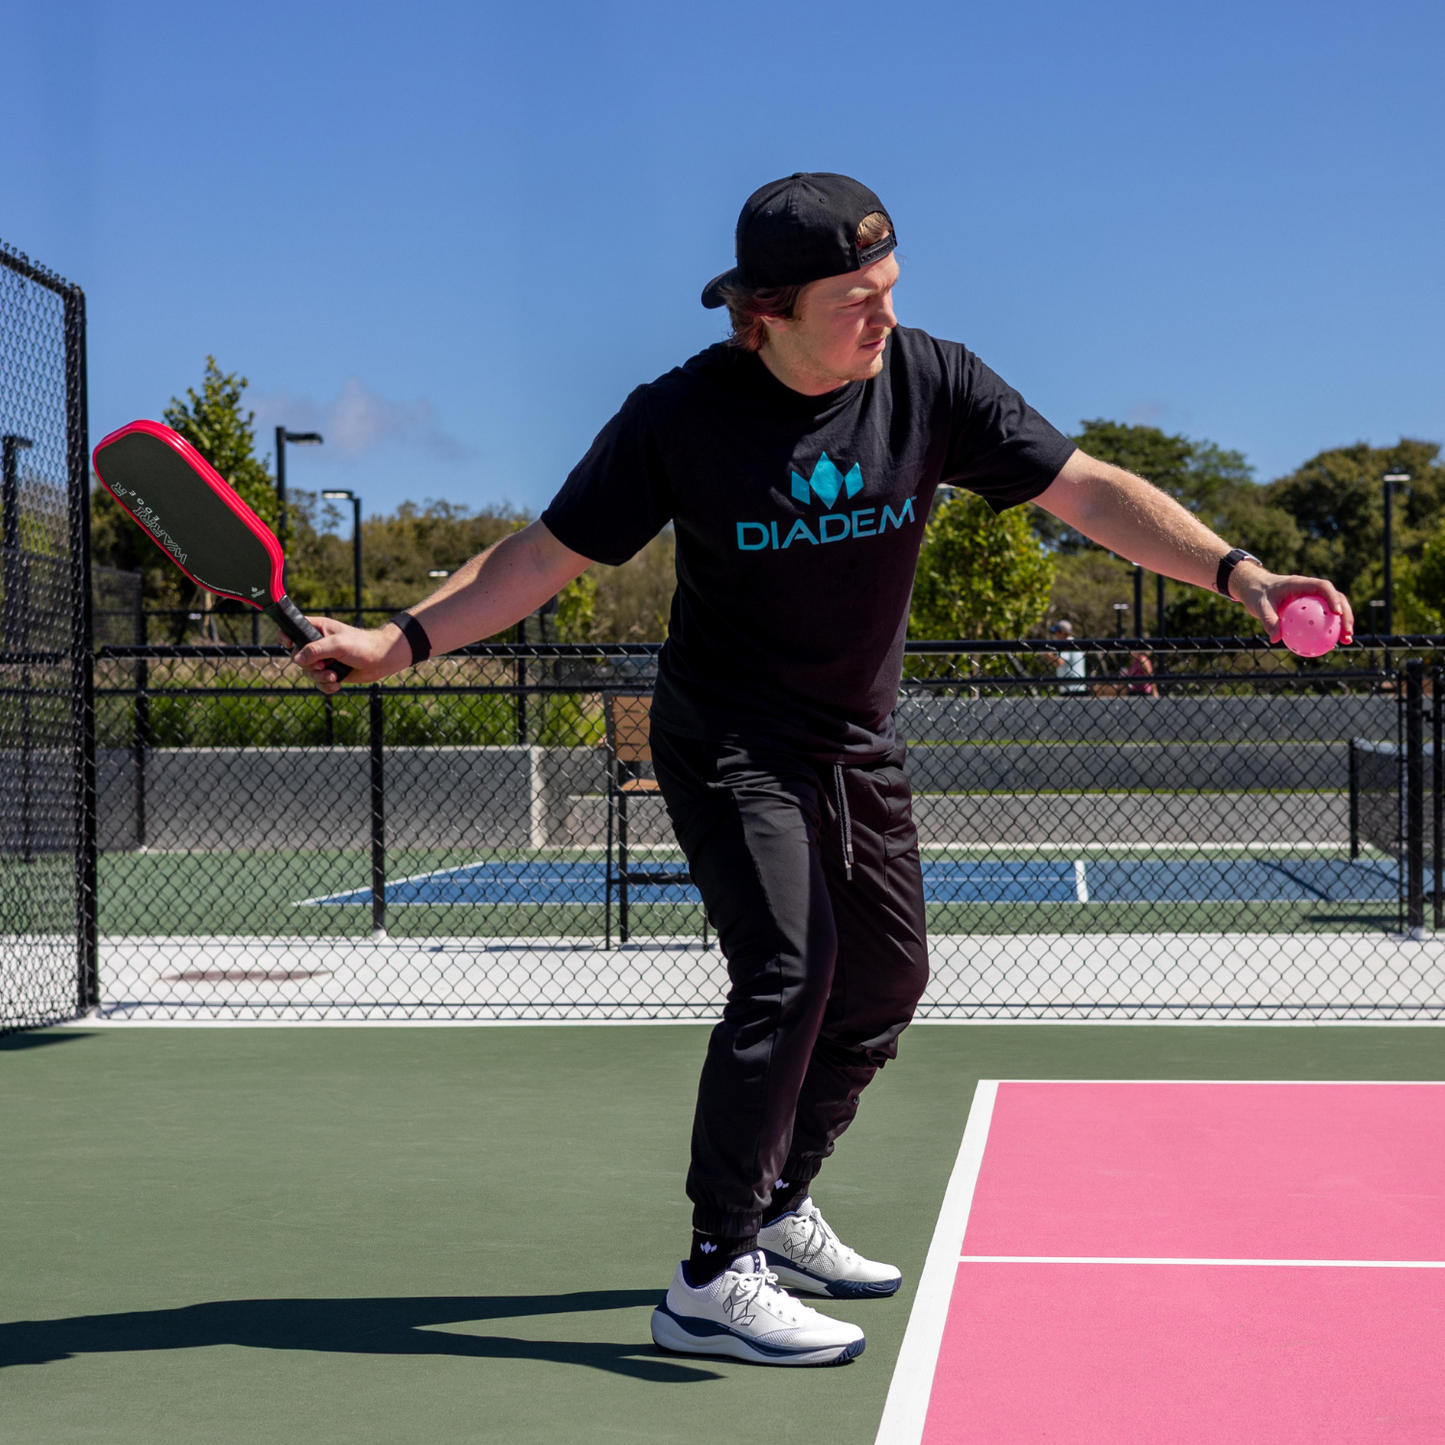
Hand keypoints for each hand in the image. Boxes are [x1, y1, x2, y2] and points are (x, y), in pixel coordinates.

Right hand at [290, 617, 410, 693]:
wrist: (382, 660)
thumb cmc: (363, 645)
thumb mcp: (338, 645)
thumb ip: (316, 650)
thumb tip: (297, 660)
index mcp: (317, 628)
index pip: (292, 629)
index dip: (286, 637)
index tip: (290, 645)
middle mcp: (317, 643)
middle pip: (298, 657)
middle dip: (310, 666)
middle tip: (325, 666)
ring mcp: (324, 658)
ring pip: (308, 672)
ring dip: (320, 678)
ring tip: (334, 677)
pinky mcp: (330, 671)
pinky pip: (319, 682)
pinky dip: (326, 686)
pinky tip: (337, 685)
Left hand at [1231, 563, 1354, 645]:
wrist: (1255, 589)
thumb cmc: (1258, 595)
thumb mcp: (1260, 607)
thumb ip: (1268, 620)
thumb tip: (1276, 639)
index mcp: (1301, 584)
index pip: (1323, 587)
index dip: (1333, 598)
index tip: (1337, 613)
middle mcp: (1311, 589)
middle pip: (1336, 598)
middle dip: (1346, 614)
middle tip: (1347, 632)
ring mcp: (1314, 598)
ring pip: (1334, 608)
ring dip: (1344, 623)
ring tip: (1346, 640)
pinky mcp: (1312, 607)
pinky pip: (1324, 618)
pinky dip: (1330, 630)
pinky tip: (1332, 645)